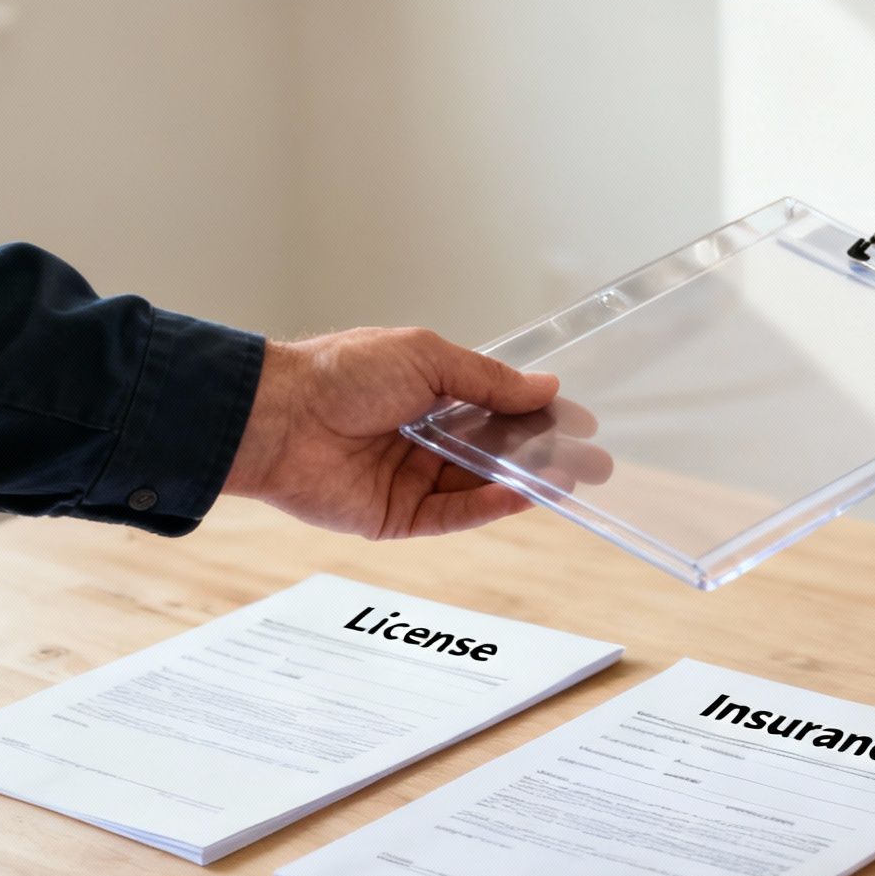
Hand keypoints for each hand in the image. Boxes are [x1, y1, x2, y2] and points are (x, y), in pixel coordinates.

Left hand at [226, 327, 592, 538]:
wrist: (280, 418)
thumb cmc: (341, 374)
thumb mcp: (427, 358)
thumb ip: (488, 380)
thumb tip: (545, 388)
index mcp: (427, 393)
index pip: (498, 409)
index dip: (540, 417)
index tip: (581, 422)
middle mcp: (423, 438)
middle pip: (497, 453)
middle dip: (546, 457)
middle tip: (594, 464)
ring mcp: (412, 480)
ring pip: (481, 486)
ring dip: (526, 482)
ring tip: (568, 479)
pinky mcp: (397, 517)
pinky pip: (453, 515)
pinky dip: (488, 507)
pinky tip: (520, 495)